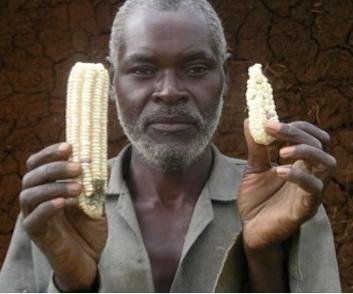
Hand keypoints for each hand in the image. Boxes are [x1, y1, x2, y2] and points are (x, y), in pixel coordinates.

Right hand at [20, 142, 107, 290]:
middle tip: (78, 166)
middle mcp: (37, 199)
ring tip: (79, 187)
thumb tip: (104, 165)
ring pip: (30, 194)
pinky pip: (34, 218)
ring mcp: (34, 216)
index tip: (70, 146)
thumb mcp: (96, 204)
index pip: (39, 164)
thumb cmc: (88, 229)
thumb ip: (96, 186)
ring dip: (54, 186)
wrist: (88, 259)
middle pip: (32, 175)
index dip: (50, 153)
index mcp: (48, 187)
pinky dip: (47, 207)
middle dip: (55, 166)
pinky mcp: (36, 234)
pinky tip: (64, 202)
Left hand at [237, 119, 335, 250]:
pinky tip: (280, 171)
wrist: (250, 228)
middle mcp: (310, 174)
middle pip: (320, 145)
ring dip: (306, 151)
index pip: (310, 136)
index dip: (295, 126)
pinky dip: (299, 176)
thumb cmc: (256, 198)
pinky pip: (314, 189)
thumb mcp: (253, 168)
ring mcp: (311, 191)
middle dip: (297, 133)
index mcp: (300, 163)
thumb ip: (256, 147)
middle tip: (273, 128)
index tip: (270, 121)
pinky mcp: (306, 208)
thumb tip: (251, 119)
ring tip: (282, 151)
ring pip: (327, 164)